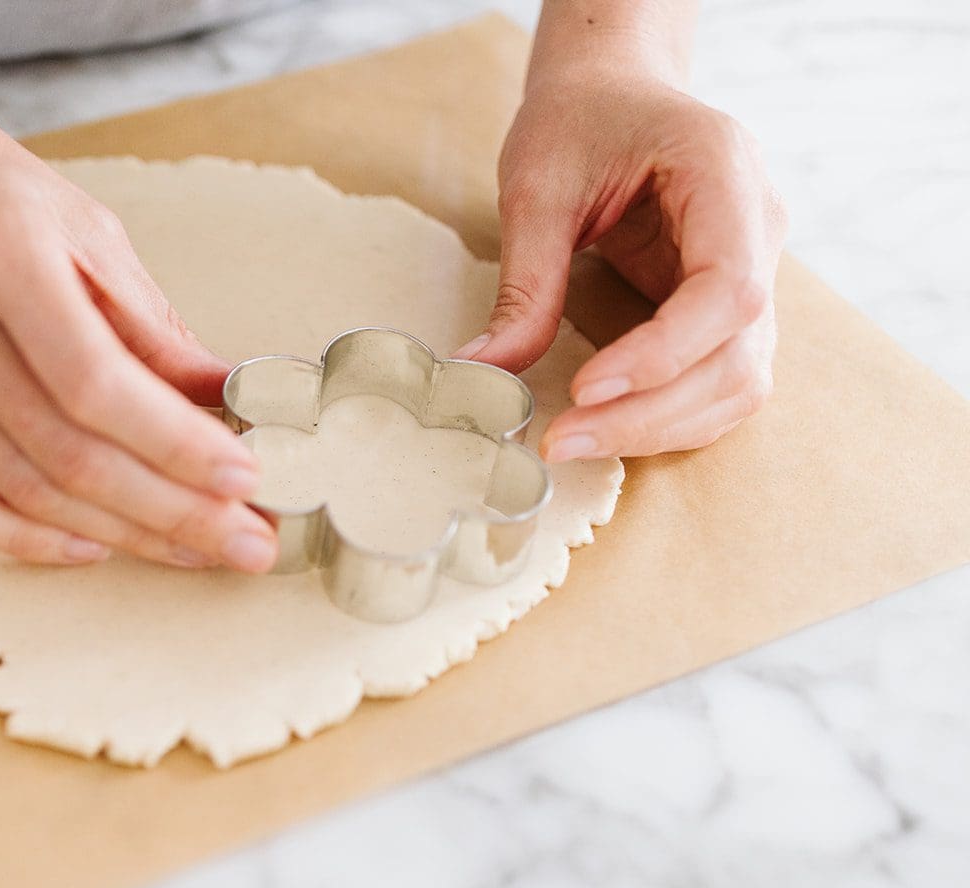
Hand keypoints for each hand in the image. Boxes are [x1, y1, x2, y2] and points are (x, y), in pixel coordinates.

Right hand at [0, 88, 276, 570]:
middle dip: (174, 512)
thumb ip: (146, 319)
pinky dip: (27, 537)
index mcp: (2, 258)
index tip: (245, 475)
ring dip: (122, 532)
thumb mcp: (78, 222)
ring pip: (23, 489)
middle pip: (69, 454)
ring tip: (195, 550)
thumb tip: (223, 396)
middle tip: (247, 542)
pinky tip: (94, 547)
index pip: (98, 384)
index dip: (177, 443)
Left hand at [464, 69, 786, 460]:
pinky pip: (718, 380)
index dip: (663, 352)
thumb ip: (524, 282)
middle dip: (650, 411)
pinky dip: (667, 417)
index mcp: (724, 172)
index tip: (586, 388)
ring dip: (660, 428)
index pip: (727, 287)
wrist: (609, 92)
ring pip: (739, 381)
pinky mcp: (726, 309)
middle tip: (561, 440)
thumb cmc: (579, 120)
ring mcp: (753, 271)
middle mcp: (758, 228)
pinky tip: (604, 427)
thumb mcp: (536, 185)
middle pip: (739, 352)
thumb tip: (483, 370)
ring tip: (572, 442)